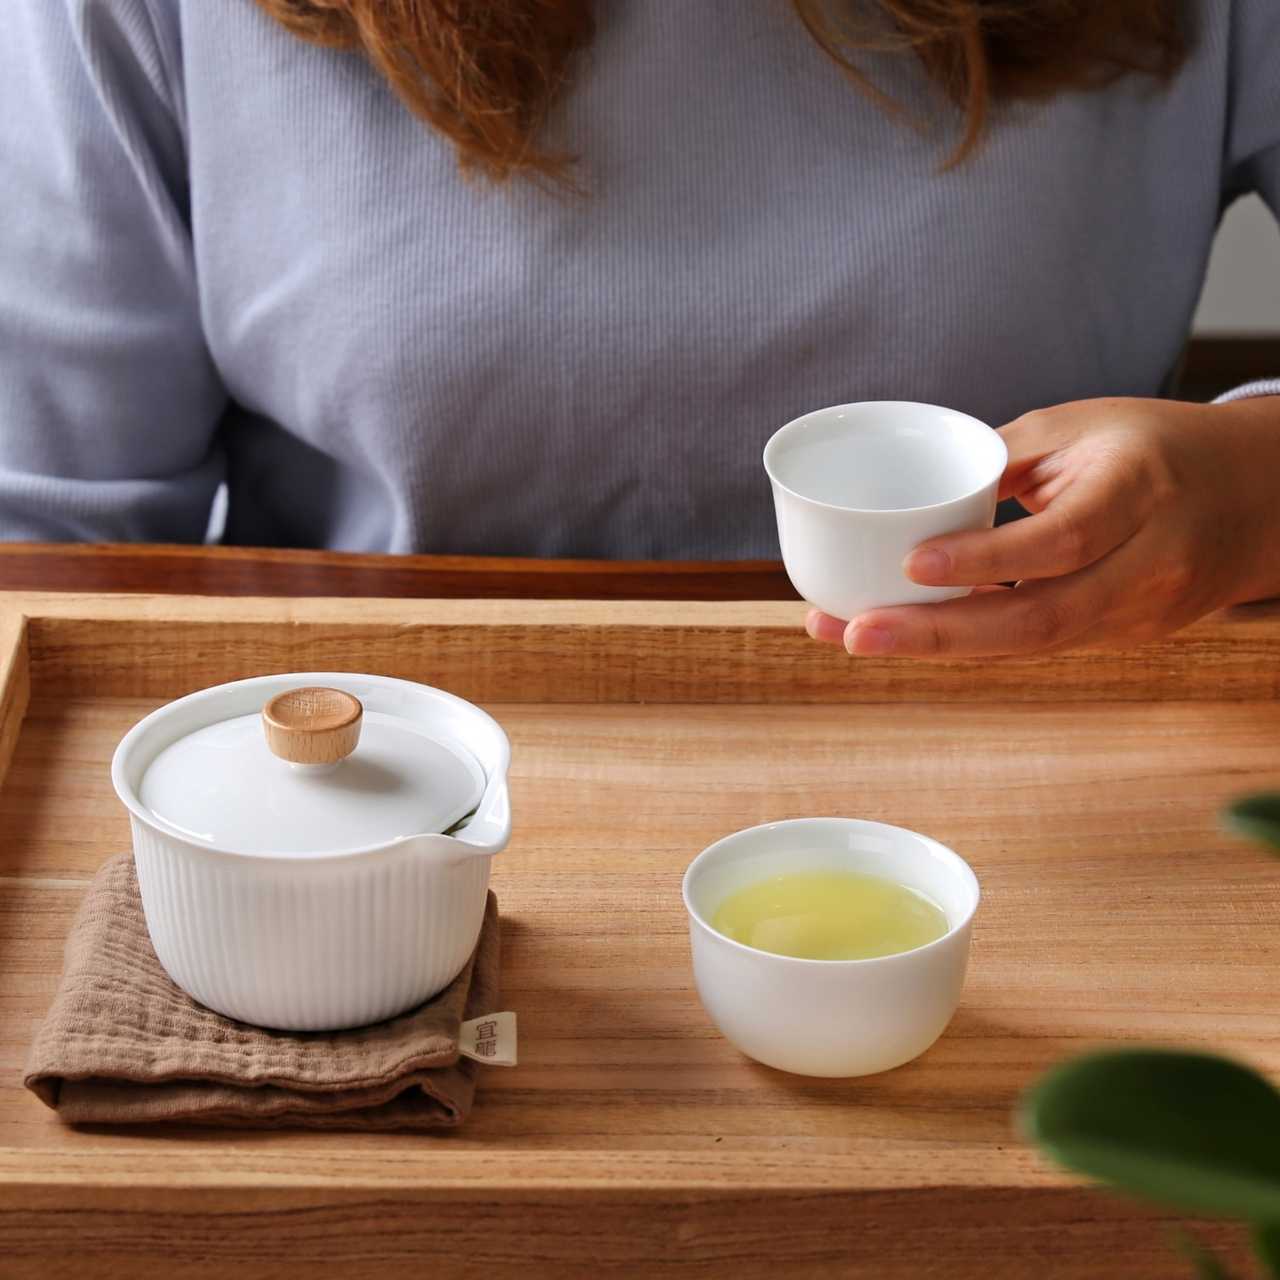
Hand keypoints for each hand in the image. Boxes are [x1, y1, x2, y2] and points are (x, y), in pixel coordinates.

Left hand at [805, 396, 1279, 657]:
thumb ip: (999, 455)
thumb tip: (908, 494)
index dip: (988, 559)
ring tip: (854, 635)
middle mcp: (1145, 566)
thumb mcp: (1083, 426)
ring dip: (937, 646)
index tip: (913, 564)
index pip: (1064, 539)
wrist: (1257, 500)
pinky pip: (1032, 643)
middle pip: (1039, 620)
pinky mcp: (1117, 635)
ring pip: (1028, 644)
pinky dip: (966, 640)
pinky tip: (902, 632)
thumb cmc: (1156, 448)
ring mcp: (1135, 614)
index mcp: (1141, 493)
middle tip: (854, 633)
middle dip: (939, 634)